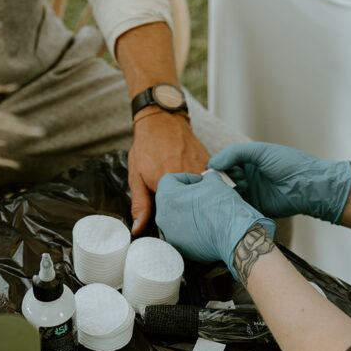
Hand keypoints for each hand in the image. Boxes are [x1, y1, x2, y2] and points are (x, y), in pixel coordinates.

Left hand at [128, 111, 208, 234]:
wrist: (162, 121)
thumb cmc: (147, 148)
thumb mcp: (136, 177)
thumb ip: (140, 205)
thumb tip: (138, 230)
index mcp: (170, 185)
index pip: (178, 217)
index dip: (175, 222)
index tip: (174, 223)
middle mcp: (190, 177)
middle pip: (196, 208)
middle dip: (190, 214)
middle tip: (185, 213)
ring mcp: (203, 169)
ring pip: (207, 196)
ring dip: (201, 202)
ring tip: (196, 203)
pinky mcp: (211, 163)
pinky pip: (213, 183)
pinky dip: (209, 189)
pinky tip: (202, 189)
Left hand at [155, 170, 274, 276]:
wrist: (235, 235)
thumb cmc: (223, 205)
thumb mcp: (214, 182)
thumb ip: (205, 178)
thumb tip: (206, 179)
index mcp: (167, 197)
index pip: (169, 180)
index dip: (186, 178)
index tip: (200, 182)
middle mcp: (163, 217)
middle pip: (170, 200)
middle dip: (185, 195)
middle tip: (202, 195)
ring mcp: (170, 235)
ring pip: (175, 218)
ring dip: (187, 212)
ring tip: (205, 211)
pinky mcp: (180, 248)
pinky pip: (181, 233)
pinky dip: (191, 228)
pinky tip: (206, 226)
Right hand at [208, 141, 350, 223]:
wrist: (308, 186)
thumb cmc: (288, 163)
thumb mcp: (260, 151)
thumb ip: (234, 153)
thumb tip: (212, 164)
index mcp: (249, 159)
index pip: (225, 162)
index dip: (219, 165)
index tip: (216, 170)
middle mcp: (248, 175)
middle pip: (225, 178)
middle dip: (222, 179)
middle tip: (227, 181)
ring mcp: (252, 191)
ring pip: (229, 192)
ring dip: (227, 192)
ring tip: (234, 190)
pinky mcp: (255, 207)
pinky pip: (238, 206)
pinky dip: (232, 204)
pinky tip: (232, 202)